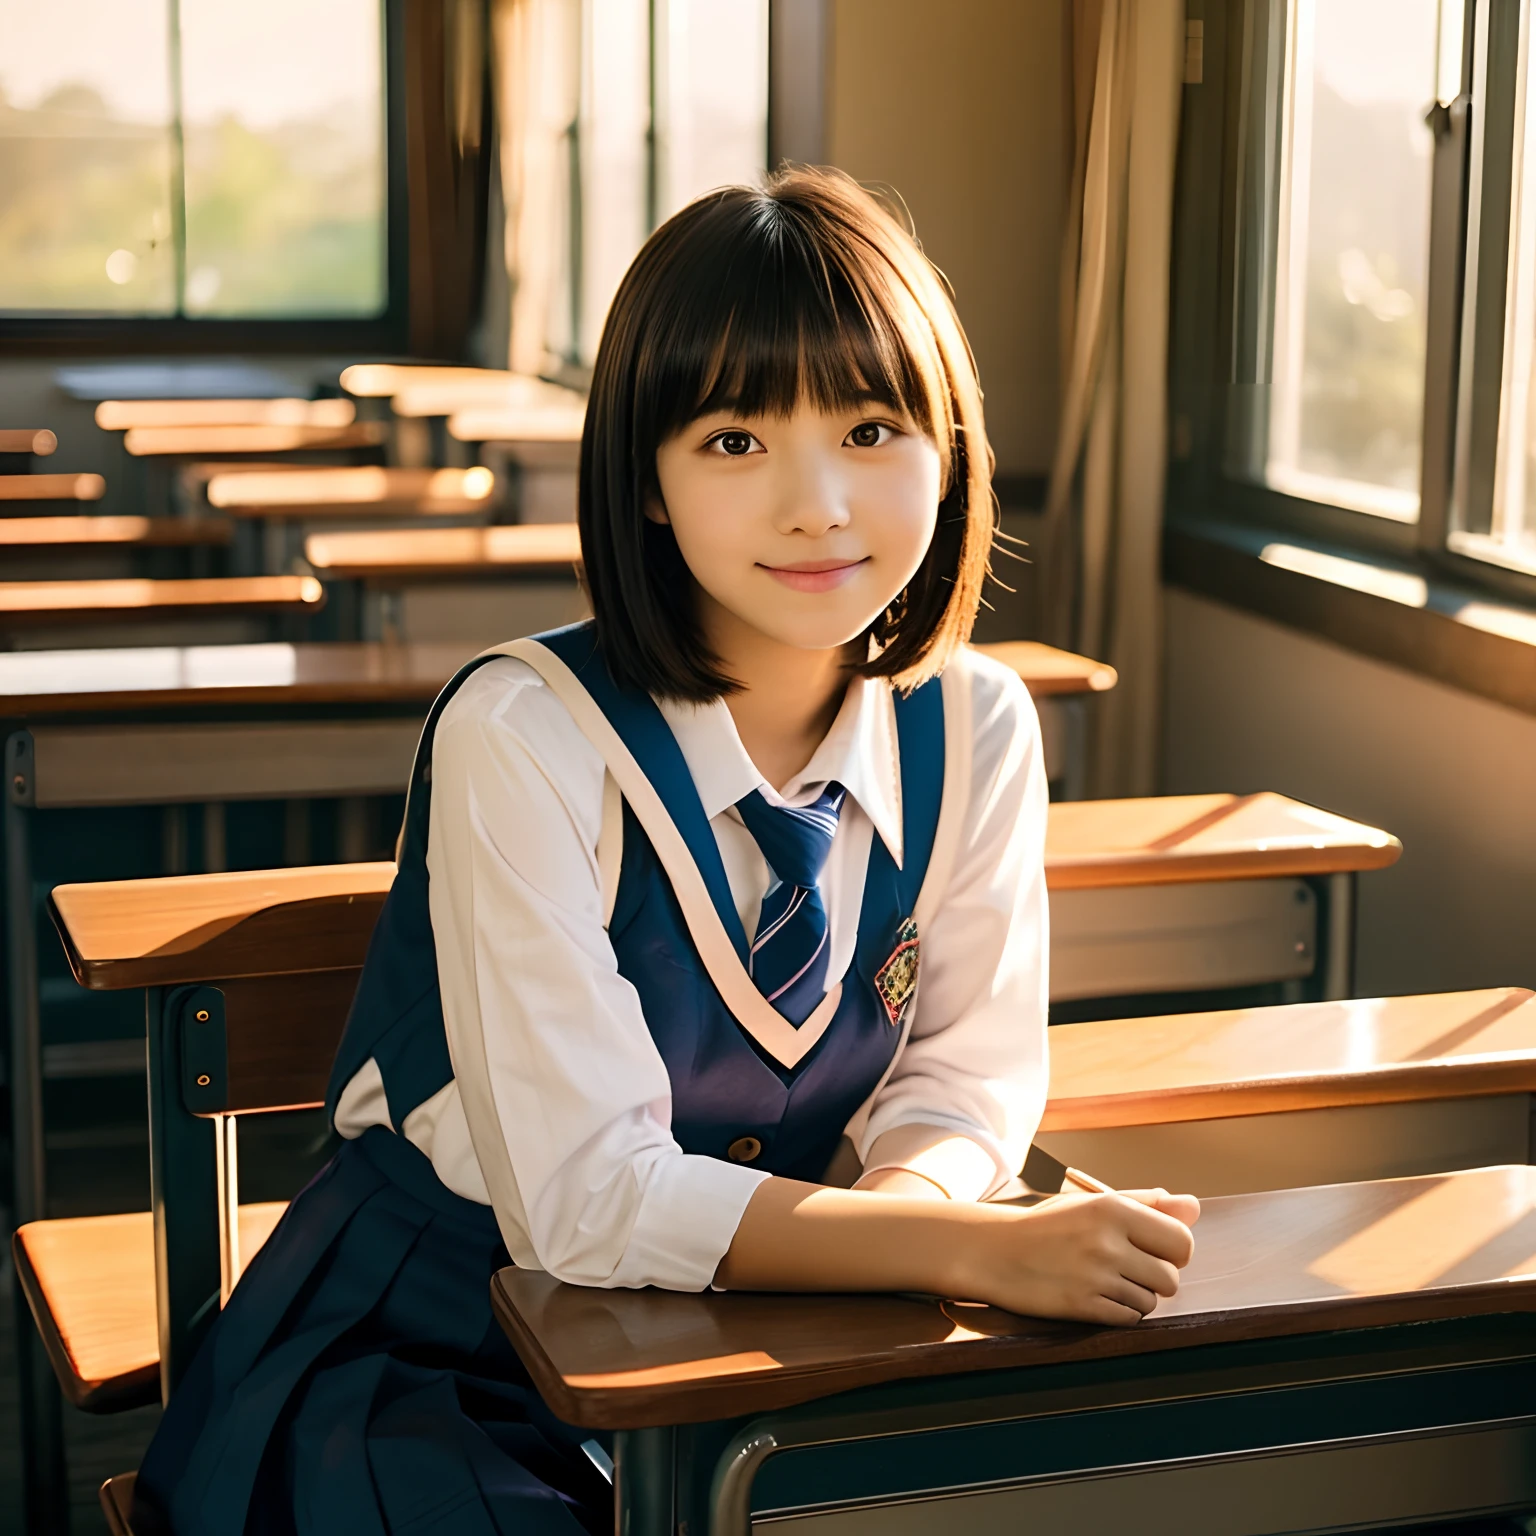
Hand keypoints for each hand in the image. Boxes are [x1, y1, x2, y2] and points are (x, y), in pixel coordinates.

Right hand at [954, 1189, 1196, 1326]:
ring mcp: (1095, 1275)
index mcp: (1114, 1208)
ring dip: (1134, 1297)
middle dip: (1154, 1279)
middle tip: (1124, 1268)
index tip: (1155, 1252)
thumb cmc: (1048, 1225)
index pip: (1181, 1240)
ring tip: (1103, 1281)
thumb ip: (1146, 1205)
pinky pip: (1129, 1319)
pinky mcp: (1082, 1305)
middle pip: (1170, 1278)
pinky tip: (1095, 1296)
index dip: (1174, 1252)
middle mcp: (1107, 1240)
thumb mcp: (1093, 1203)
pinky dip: (1118, 1313)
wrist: (995, 1250)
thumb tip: (1193, 1206)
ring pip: (1151, 1302)